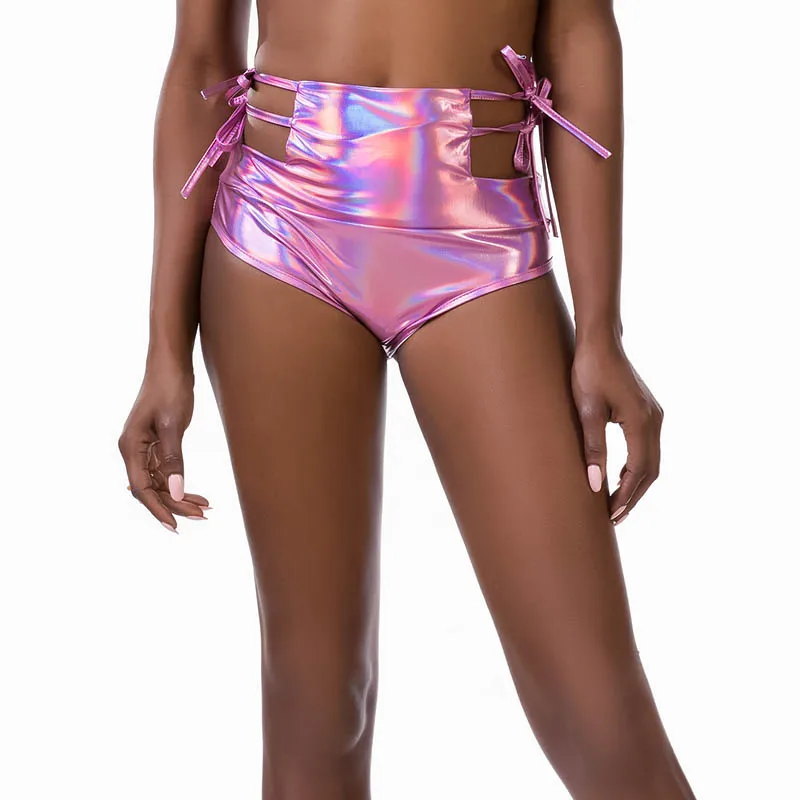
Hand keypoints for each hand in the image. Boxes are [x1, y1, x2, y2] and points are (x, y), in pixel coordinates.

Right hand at [118, 361, 209, 532]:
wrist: (171, 363)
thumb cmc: (169, 388)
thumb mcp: (173, 425)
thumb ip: (173, 459)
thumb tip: (175, 492)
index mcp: (130, 446)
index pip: (142, 488)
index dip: (158, 509)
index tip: (174, 525)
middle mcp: (134, 450)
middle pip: (151, 488)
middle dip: (175, 505)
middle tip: (202, 517)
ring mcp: (145, 447)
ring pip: (161, 482)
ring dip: (180, 496)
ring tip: (205, 509)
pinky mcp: (158, 443)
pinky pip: (167, 471)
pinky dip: (181, 483)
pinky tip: (199, 494)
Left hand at [571, 338, 663, 524]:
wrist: (600, 341)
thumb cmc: (589, 371)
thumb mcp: (586, 410)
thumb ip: (593, 448)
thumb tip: (595, 485)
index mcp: (641, 421)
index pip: (638, 471)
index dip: (625, 496)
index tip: (611, 515)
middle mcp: (655, 420)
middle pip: (651, 470)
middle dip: (633, 496)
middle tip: (613, 518)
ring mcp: (654, 415)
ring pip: (652, 460)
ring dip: (636, 484)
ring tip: (616, 504)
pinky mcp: (647, 412)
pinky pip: (648, 448)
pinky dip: (637, 468)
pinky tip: (621, 478)